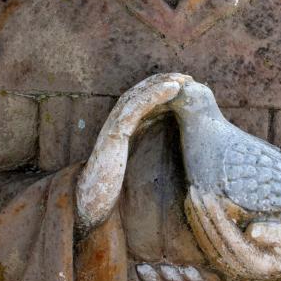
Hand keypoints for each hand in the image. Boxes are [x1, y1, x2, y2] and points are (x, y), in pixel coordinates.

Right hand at [77, 73, 191, 229]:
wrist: (93, 203)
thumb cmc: (114, 186)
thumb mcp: (135, 161)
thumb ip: (146, 147)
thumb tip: (172, 145)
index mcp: (124, 125)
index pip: (145, 98)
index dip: (163, 89)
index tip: (186, 86)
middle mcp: (119, 120)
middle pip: (142, 92)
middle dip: (164, 82)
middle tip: (187, 77)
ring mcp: (115, 124)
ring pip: (140, 95)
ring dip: (161, 84)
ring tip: (181, 80)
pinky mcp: (115, 132)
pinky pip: (137, 107)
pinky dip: (155, 95)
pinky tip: (172, 89)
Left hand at [185, 186, 280, 280]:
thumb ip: (276, 236)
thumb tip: (252, 231)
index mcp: (251, 265)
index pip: (228, 236)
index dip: (216, 216)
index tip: (209, 196)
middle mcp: (235, 269)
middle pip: (212, 238)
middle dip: (201, 213)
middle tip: (193, 190)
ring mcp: (226, 269)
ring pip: (205, 241)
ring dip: (195, 217)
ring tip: (191, 194)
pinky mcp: (221, 264)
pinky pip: (204, 243)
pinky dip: (196, 225)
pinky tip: (192, 208)